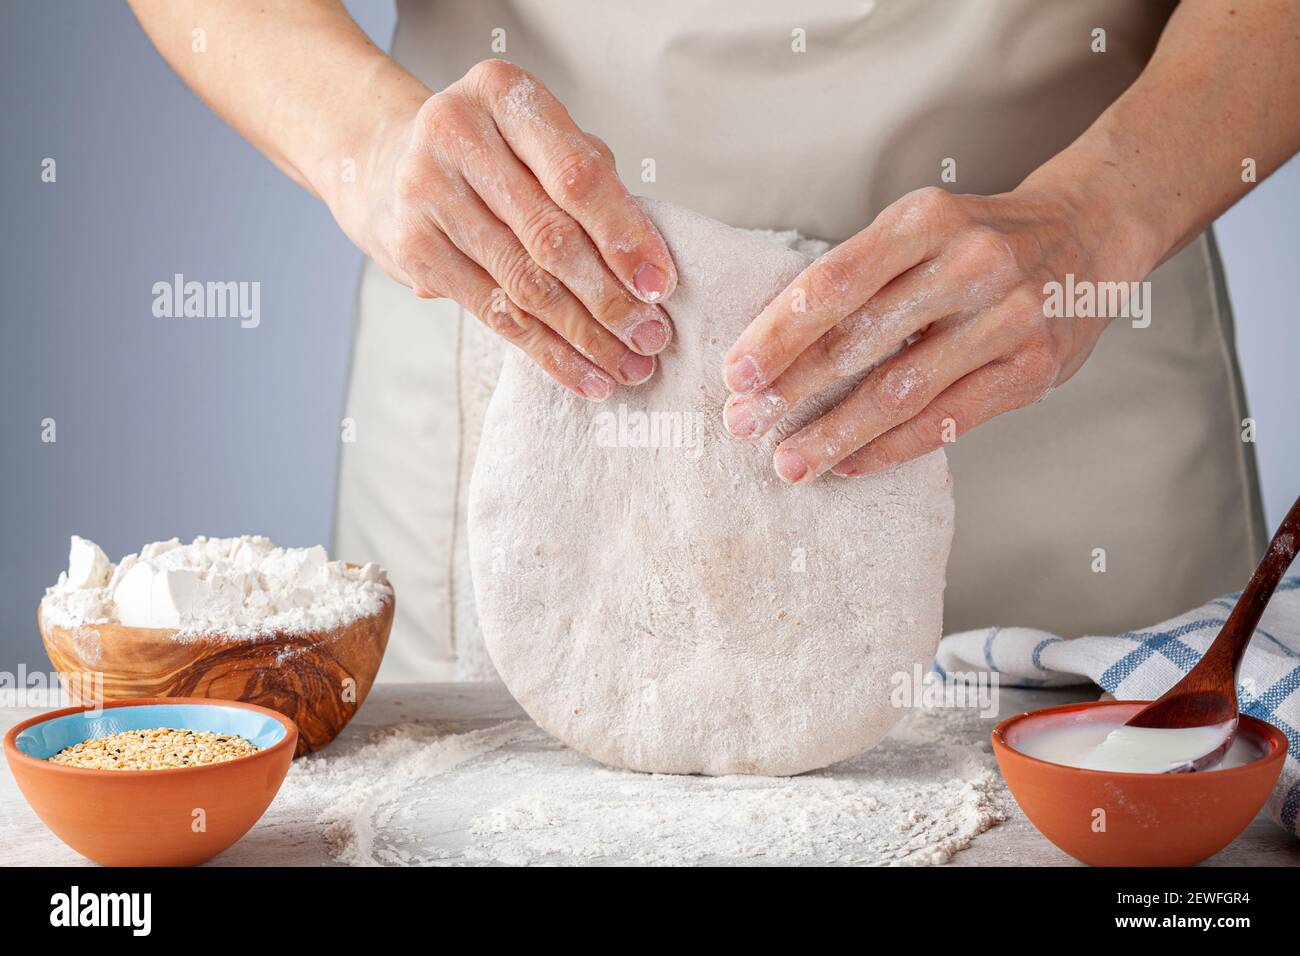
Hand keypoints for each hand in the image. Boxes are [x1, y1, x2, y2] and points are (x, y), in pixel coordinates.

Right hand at [334, 60, 676, 400]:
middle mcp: (456, 132)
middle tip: (652, 337)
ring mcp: (425, 190)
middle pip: (550, 235)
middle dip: (610, 297)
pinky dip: (546, 351)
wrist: (390, 165)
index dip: (624, 235)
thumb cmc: (497, 157)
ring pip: (524, 283)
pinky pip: (494, 313)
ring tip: (627, 366)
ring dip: (585, 335)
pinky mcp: (412, 248)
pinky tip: (585, 375)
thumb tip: (648, 271)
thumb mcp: (544, 144)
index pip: (577, 176)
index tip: (660, 285)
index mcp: (503, 93)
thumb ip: (595, 185)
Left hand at [721, 185, 1138, 481]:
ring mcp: (1009, 317)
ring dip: (835, 434)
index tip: (736, 373)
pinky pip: (948, 421)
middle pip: (862, 339)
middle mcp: (971, 263)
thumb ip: (860, 275)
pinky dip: (890, 449)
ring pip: (902, 391)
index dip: (780, 332)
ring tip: (788, 464)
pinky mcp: (1034, 368)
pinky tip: (847, 466)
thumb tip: (771, 346)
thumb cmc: (978, 239)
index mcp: (925, 219)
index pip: (835, 280)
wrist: (1090, 233)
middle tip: (743, 424)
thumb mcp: (920, 228)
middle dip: (792, 389)